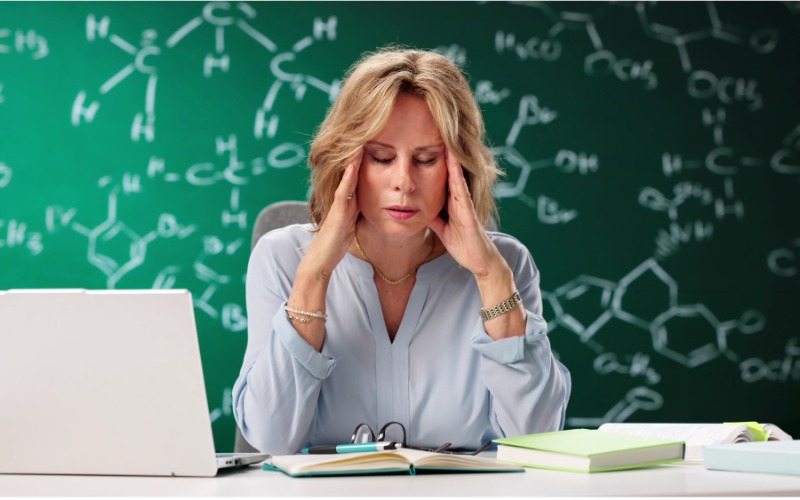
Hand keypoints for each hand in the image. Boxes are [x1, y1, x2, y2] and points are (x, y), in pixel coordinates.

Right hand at [303, 148, 362, 280]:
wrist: (321, 260)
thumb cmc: (336, 243)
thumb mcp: (352, 222)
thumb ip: (357, 210)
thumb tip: (372, 202)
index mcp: (348, 199)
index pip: (357, 174)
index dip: (364, 158)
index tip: (375, 139)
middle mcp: (342, 198)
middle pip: (351, 170)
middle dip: (358, 152)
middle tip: (368, 129)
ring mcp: (338, 204)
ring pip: (346, 177)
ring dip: (353, 158)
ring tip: (361, 139)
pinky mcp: (337, 214)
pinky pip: (343, 193)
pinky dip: (348, 179)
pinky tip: (353, 166)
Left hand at [428, 149, 503, 278]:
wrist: (480, 261)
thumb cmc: (462, 244)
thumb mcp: (441, 228)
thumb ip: (432, 216)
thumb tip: (417, 208)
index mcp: (451, 202)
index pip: (441, 178)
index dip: (433, 162)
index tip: (424, 144)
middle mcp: (459, 199)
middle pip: (449, 173)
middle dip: (443, 155)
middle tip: (437, 133)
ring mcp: (465, 205)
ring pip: (456, 178)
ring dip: (451, 160)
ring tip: (445, 141)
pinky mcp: (469, 213)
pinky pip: (462, 193)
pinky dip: (457, 178)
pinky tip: (453, 166)